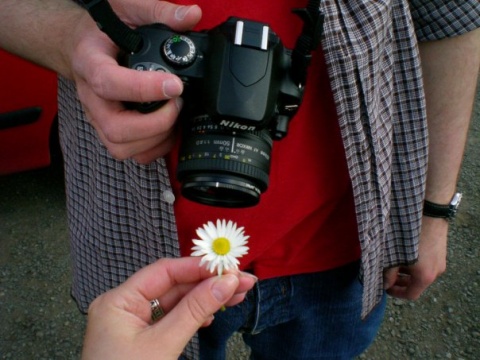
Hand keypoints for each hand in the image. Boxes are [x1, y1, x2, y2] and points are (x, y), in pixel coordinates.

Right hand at [68, 1, 201, 162]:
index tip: (174, 86)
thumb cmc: (102, 30)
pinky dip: (155, 148)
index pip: (109, 82)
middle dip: (155, 123)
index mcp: (90, 64)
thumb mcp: (127, 10)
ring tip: (175, 114)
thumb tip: (192, 16)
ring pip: (122, 147)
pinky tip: (169, 128)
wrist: (82, 47)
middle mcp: (92, 98)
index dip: (143, 89)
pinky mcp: (111, 131)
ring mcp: (100, 118)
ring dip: (157, 137)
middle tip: (177, 103)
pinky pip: (131, 153)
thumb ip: (158, 12)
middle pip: (115, 128)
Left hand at [82, 257, 256, 359]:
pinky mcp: (142, 338)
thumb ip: (195, 310)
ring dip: (205, 299)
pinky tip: (212, 315)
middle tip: (242, 282)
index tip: (229, 268)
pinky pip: (171, 318)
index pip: (164, 271)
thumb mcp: (163, 345)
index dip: (198, 267)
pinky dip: (193, 315)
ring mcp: (132, 323)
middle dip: (208, 283)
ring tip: (236, 295)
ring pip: (175, 302)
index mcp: (117, 301)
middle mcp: (123, 306)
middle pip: (172, 285)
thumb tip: (226, 283)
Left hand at [384, 216, 447, 299]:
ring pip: (422, 273)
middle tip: (387, 276)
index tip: (385, 287)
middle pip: (417, 285)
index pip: (411, 295)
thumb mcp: (394, 255)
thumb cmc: (408, 236)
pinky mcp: (440, 251)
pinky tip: (404, 253)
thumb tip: (385, 284)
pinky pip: (427, 264)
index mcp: (425, 277)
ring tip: (393, 263)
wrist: (429, 213)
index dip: (396, 293)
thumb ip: (388, 273)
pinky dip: (415, 264)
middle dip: (401, 282)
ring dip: (407, 272)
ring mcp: (440, 261)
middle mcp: (436, 272)